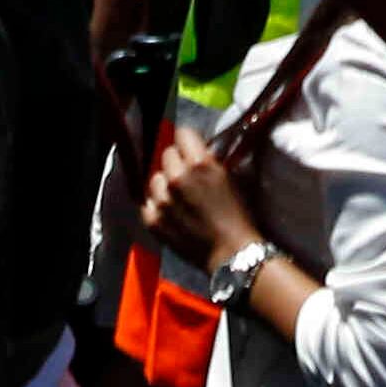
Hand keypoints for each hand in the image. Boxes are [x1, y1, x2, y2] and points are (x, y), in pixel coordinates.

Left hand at [139, 134, 260, 264]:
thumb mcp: (228, 176)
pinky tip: (170, 211)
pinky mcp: (153, 220)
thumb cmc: (237, 214)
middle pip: (167, 154)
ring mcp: (162, 200)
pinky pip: (147, 201)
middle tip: (188, 176)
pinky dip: (157, 204)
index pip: (182, 133)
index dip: (189, 142)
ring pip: (155, 177)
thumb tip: (194, 150)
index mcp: (199, 162)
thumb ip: (207, 159)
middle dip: (177, 162)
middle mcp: (177, 177)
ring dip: (165, 183)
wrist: (232, 253)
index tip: (192, 150)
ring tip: (178, 196)